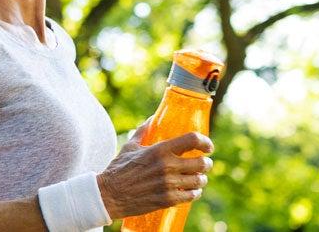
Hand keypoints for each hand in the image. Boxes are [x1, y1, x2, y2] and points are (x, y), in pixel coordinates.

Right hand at [96, 118, 214, 219]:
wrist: (109, 195)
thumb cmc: (119, 169)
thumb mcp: (130, 147)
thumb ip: (143, 131)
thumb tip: (152, 119)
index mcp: (160, 150)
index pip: (192, 140)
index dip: (205, 142)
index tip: (208, 146)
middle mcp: (167, 166)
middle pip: (201, 163)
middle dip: (206, 164)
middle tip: (204, 164)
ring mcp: (168, 184)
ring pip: (199, 181)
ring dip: (201, 179)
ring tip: (198, 178)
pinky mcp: (167, 200)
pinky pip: (191, 196)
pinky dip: (194, 193)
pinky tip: (191, 191)